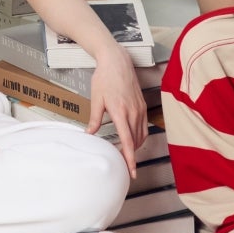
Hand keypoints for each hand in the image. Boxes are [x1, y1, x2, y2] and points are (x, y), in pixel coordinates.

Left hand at [86, 46, 146, 169]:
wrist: (117, 61)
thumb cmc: (104, 78)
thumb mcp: (96, 99)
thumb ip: (94, 119)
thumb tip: (89, 134)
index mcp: (120, 112)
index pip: (127, 141)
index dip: (130, 158)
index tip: (131, 171)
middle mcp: (133, 112)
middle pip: (135, 141)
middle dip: (131, 155)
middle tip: (123, 165)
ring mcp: (140, 109)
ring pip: (141, 135)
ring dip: (135, 146)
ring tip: (125, 154)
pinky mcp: (142, 106)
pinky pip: (144, 126)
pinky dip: (139, 136)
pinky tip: (132, 139)